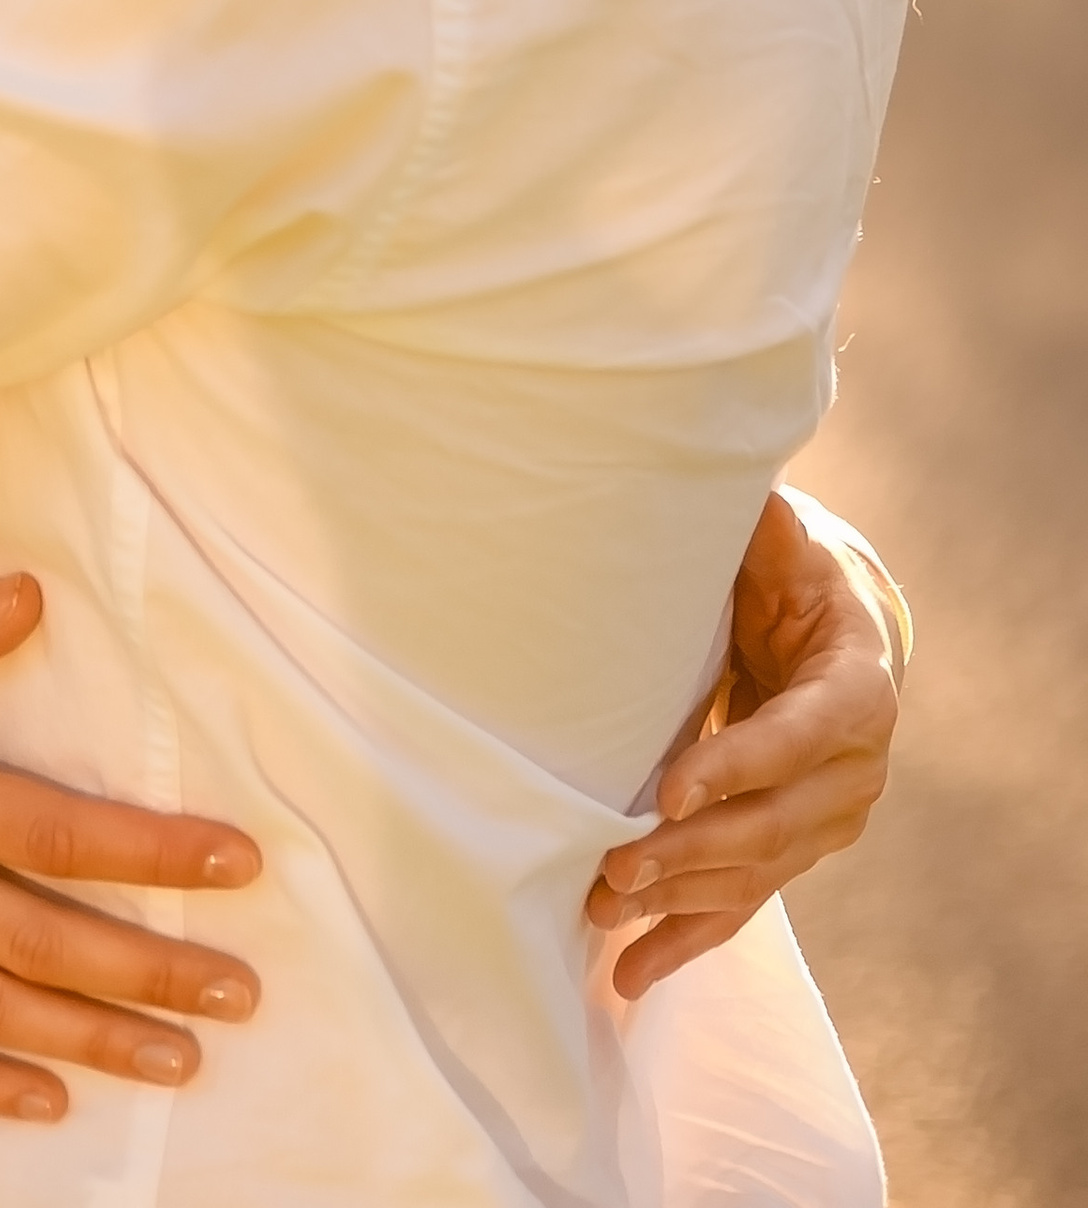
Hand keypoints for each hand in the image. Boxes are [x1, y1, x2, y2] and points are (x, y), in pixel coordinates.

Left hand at [589, 488, 903, 994]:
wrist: (833, 636)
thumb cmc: (794, 578)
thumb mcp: (785, 543)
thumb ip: (765, 523)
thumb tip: (743, 486)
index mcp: (858, 690)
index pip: (800, 736)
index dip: (739, 763)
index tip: (668, 788)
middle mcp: (854, 772)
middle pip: (773, 823)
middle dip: (693, 848)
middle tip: (617, 863)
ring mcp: (826, 824)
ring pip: (753, 875)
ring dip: (678, 900)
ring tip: (605, 914)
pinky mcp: (791, 854)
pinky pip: (740, 907)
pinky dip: (685, 944)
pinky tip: (630, 976)